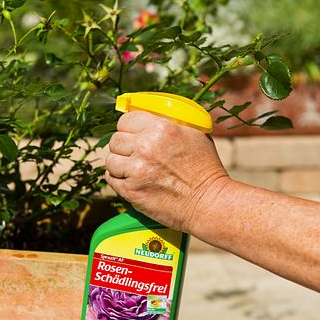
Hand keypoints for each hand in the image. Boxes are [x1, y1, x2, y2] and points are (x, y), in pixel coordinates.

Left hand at [105, 111, 229, 231]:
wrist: (208, 202)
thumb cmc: (206, 168)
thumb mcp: (195, 134)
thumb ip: (171, 123)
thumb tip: (152, 117)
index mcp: (160, 128)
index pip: (126, 120)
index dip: (128, 127)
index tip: (132, 133)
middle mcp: (145, 147)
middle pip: (116, 140)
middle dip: (123, 146)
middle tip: (133, 153)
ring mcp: (136, 170)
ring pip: (111, 160)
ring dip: (119, 164)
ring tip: (133, 168)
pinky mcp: (131, 191)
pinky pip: (112, 179)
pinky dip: (118, 179)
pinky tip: (130, 180)